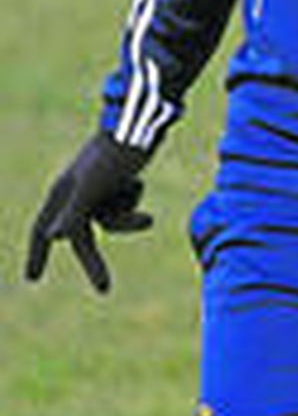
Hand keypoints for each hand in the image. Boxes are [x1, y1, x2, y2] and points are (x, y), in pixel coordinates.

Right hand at [25, 132, 152, 292]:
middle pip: (82, 236)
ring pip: (110, 220)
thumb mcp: (94, 187)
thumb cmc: (113, 157)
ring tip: (146, 216)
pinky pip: (124, 204)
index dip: (38, 255)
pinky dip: (133, 199)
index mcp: (63, 194)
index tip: (33, 279)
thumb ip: (74, 213)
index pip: (42, 232)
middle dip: (94, 261)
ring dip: (128, 220)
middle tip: (104, 289)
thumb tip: (54, 237)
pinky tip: (136, 179)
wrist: (142, 127)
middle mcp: (76, 192)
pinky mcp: (116, 181)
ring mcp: (97, 188)